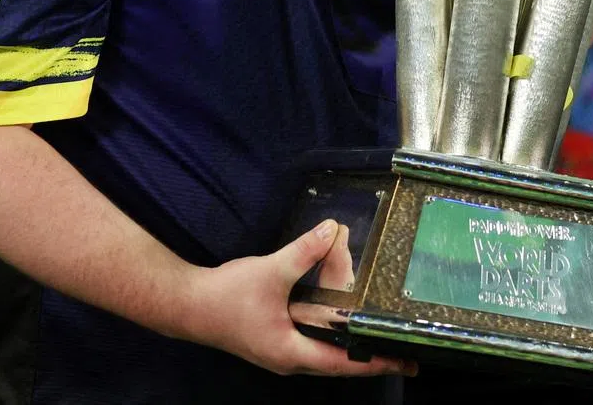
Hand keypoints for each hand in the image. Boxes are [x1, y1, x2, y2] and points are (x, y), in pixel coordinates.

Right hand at [190, 220, 414, 377]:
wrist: (188, 304)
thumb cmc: (228, 297)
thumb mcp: (271, 271)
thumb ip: (304, 252)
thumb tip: (332, 230)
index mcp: (293, 354)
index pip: (344, 363)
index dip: (375, 361)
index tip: (405, 362)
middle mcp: (290, 360)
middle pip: (338, 361)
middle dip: (368, 354)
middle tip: (400, 346)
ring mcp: (280, 350)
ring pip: (323, 349)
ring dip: (348, 339)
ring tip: (375, 329)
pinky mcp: (272, 337)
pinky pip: (310, 337)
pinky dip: (328, 326)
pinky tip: (337, 310)